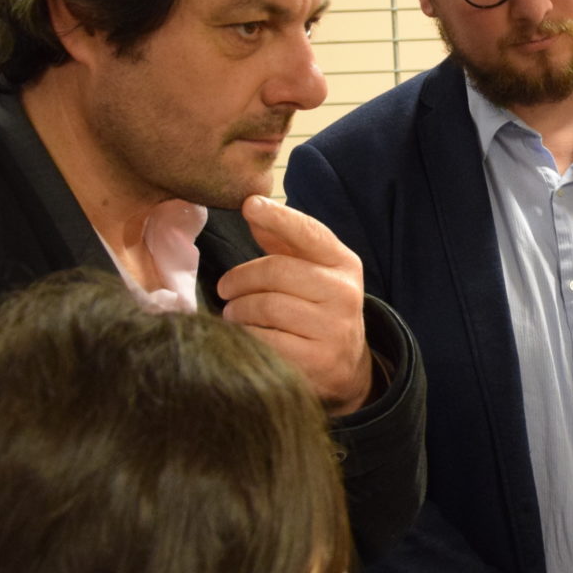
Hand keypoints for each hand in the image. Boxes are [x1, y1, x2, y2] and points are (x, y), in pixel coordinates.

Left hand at [218, 196, 373, 414]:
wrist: (347, 367)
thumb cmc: (319, 309)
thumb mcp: (313, 272)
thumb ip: (284, 243)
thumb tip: (252, 209)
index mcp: (344, 264)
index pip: (310, 234)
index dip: (278, 217)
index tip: (250, 205)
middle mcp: (344, 293)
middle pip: (277, 271)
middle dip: (240, 279)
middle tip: (225, 289)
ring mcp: (333, 329)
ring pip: (267, 306)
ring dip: (238, 310)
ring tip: (233, 314)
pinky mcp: (316, 361)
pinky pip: (264, 340)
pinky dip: (245, 336)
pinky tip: (244, 336)